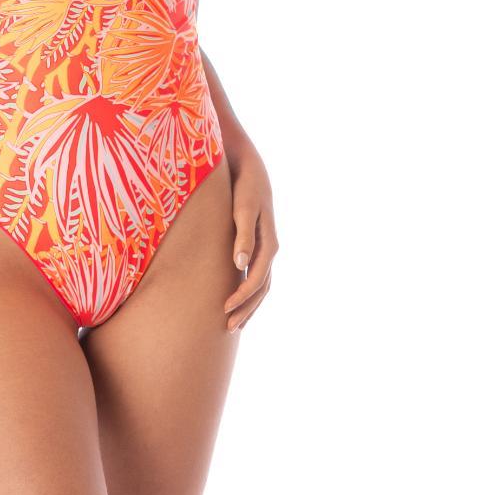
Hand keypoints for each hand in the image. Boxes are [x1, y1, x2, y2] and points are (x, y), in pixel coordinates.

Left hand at [222, 151, 277, 332]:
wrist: (248, 166)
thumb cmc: (243, 185)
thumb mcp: (242, 207)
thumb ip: (243, 235)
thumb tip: (240, 263)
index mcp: (268, 242)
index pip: (257, 278)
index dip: (243, 296)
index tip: (225, 310)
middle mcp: (269, 247)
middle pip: (262, 287)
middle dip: (247, 309)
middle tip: (228, 328)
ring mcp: (265, 246)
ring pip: (261, 284)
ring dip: (249, 305)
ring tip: (233, 323)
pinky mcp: (256, 243)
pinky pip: (256, 274)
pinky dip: (248, 291)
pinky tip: (236, 300)